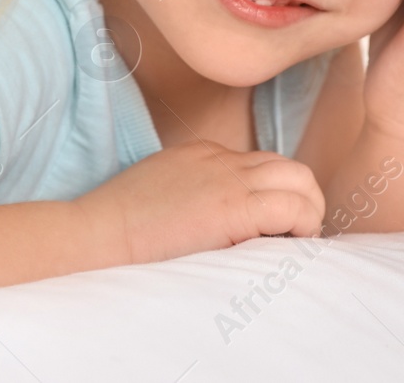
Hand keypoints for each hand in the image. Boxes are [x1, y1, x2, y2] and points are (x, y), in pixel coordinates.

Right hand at [75, 140, 324, 266]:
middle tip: (293, 239)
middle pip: (289, 166)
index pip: (261, 165)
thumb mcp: (161, 195)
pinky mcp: (233, 207)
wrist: (96, 235)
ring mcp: (228, 179)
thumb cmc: (119, 230)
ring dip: (308, 213)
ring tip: (293, 245)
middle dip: (303, 200)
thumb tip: (223, 225)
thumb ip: (195, 197)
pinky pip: (293, 207)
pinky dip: (303, 225)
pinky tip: (287, 249)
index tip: (271, 231)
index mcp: (202, 154)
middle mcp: (220, 159)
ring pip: (299, 180)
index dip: (275, 197)